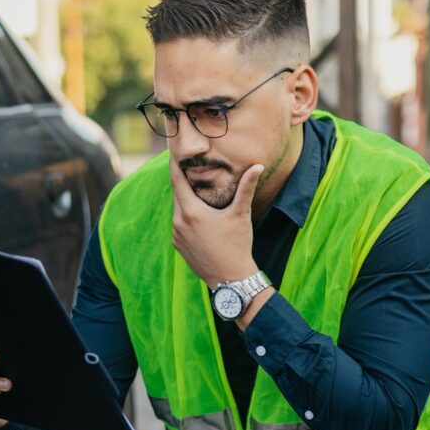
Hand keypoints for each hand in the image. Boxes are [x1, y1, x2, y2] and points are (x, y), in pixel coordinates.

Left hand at [170, 159, 262, 287]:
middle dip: (181, 180)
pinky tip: (198, 214)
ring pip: (177, 210)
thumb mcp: (240, 214)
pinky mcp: (178, 246)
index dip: (174, 164)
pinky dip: (185, 215)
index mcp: (191, 212)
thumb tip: (257, 165)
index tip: (172, 150)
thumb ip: (246, 187)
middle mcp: (178, 222)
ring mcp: (176, 236)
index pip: (177, 180)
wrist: (231, 279)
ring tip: (194, 188)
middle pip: (176, 194)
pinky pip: (178, 224)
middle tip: (185, 165)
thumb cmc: (237, 245)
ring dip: (184, 199)